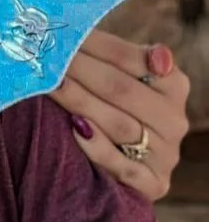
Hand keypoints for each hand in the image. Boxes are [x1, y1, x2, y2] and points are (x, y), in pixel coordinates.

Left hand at [49, 31, 188, 200]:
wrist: (124, 161)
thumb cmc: (115, 108)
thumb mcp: (122, 78)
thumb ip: (119, 56)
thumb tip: (139, 48)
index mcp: (173, 86)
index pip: (133, 59)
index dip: (96, 46)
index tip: (63, 37)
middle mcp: (174, 120)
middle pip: (123, 91)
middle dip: (82, 71)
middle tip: (47, 60)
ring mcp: (166, 155)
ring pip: (120, 125)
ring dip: (81, 103)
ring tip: (52, 86)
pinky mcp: (154, 184)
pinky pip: (124, 166)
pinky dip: (98, 148)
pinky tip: (74, 129)